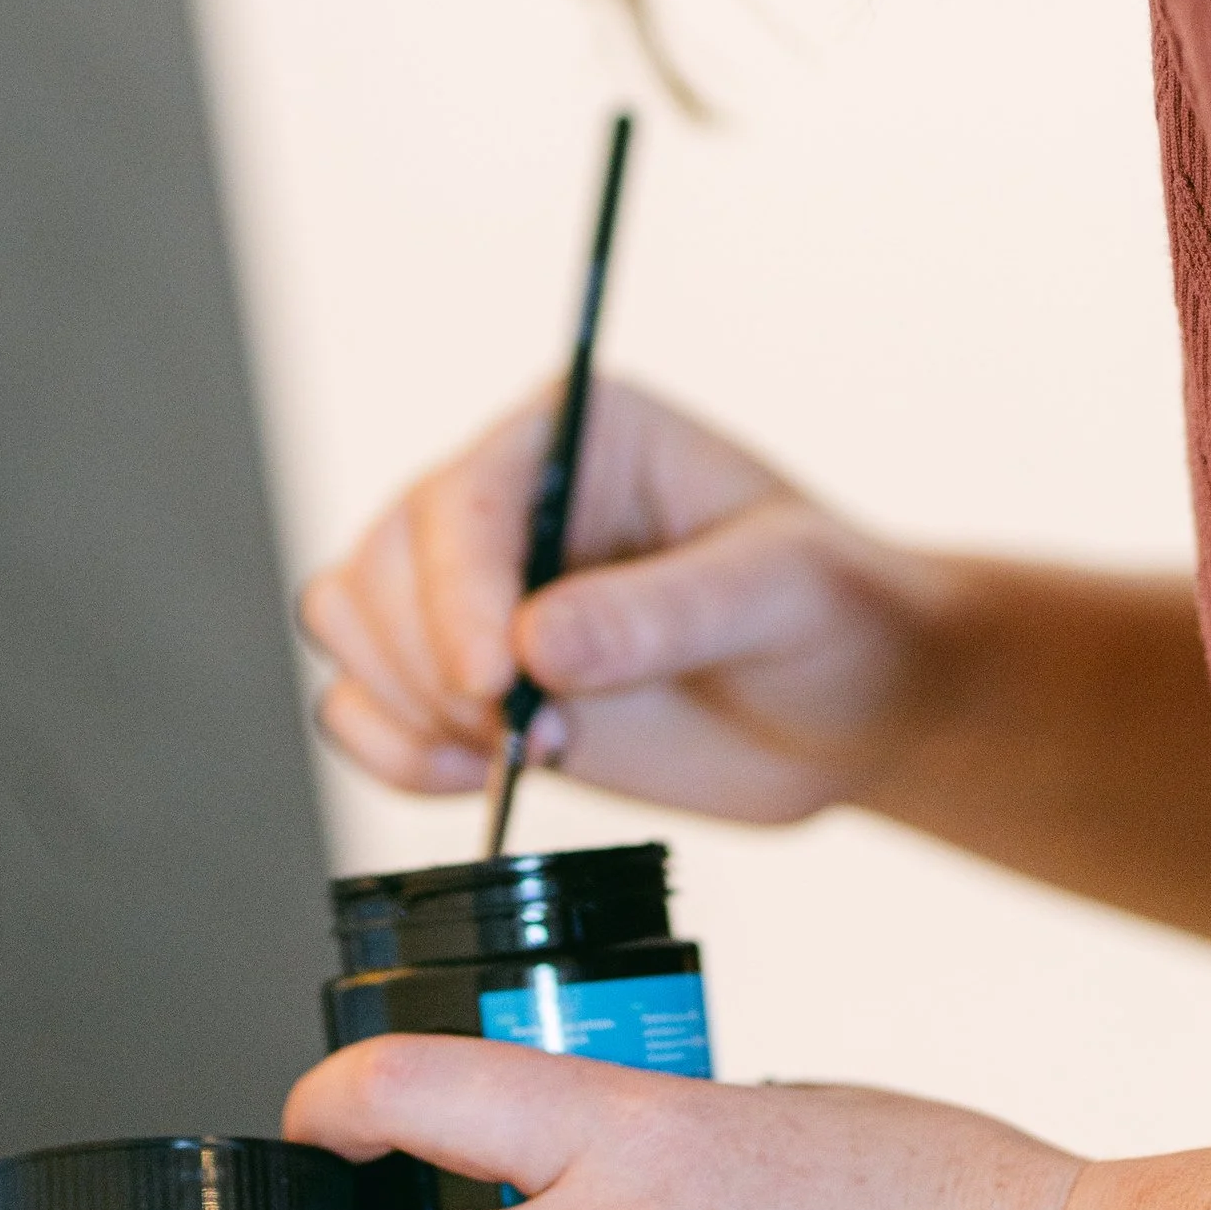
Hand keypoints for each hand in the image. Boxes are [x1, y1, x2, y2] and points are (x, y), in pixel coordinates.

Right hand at [300, 377, 964, 822]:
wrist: (857, 706)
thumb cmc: (840, 615)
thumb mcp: (782, 594)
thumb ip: (664, 613)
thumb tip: (538, 649)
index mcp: (577, 432)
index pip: (464, 496)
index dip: (459, 591)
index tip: (500, 681)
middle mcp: (508, 499)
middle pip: (382, 562)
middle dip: (437, 666)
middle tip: (537, 736)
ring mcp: (478, 590)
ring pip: (352, 623)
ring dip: (413, 708)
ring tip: (531, 750)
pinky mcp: (469, 676)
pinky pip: (362, 701)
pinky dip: (393, 752)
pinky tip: (477, 778)